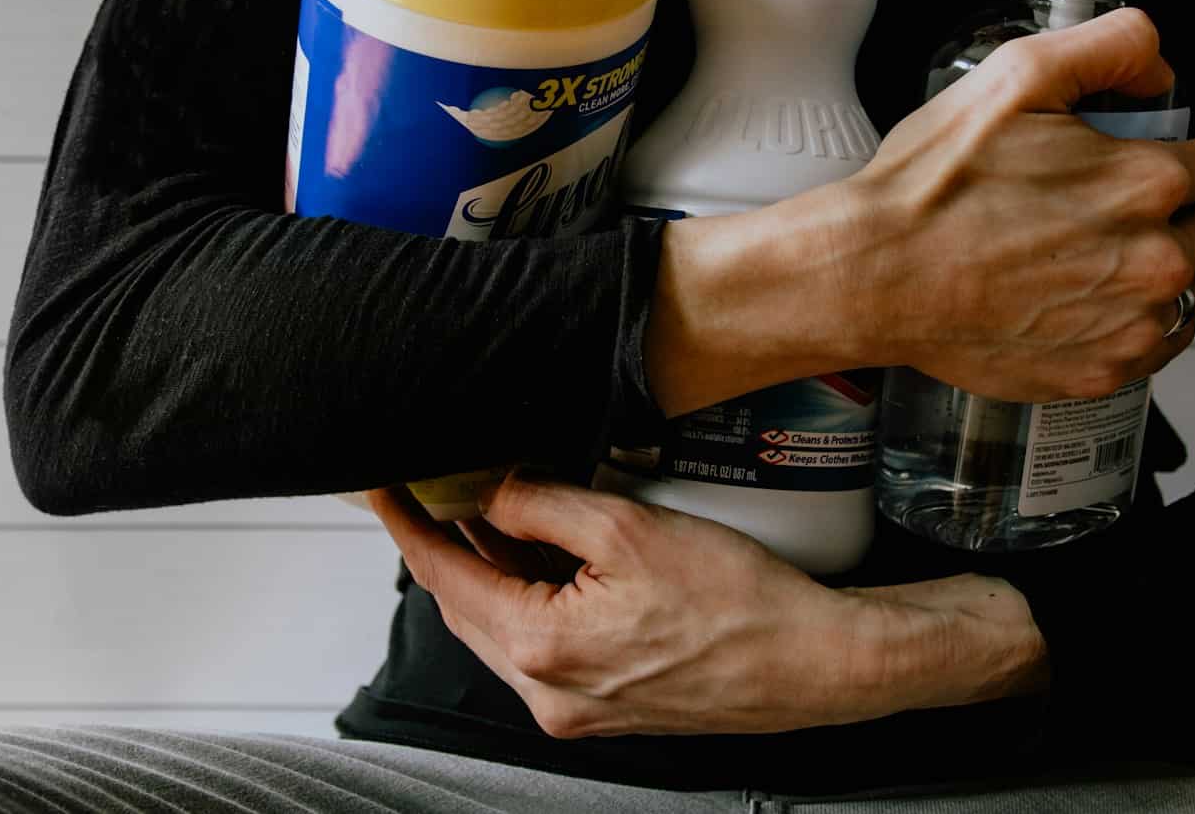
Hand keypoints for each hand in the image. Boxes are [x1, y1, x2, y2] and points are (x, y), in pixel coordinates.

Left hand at [368, 471, 1047, 737]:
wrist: (815, 664)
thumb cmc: (740, 602)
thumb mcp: (629, 529)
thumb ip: (543, 506)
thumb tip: (487, 491)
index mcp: (541, 649)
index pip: (446, 576)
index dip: (407, 525)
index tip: (379, 487)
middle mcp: (546, 694)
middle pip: (467, 606)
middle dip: (447, 544)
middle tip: (432, 485)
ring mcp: (574, 709)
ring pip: (503, 626)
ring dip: (490, 570)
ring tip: (489, 508)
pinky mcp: (603, 708)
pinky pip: (542, 645)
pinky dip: (530, 598)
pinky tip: (543, 556)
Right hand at [828, 7, 1194, 401]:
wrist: (875, 276)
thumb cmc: (934, 185)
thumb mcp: (1017, 75)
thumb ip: (1110, 46)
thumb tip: (1158, 65)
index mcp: (1147, 182)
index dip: (1164, 153)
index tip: (1118, 162)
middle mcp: (1157, 260)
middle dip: (1163, 212)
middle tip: (1088, 207)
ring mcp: (1132, 325)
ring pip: (1181, 289)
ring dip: (1146, 268)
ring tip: (1074, 255)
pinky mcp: (1102, 372)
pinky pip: (1150, 344)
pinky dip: (1124, 322)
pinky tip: (1072, 299)